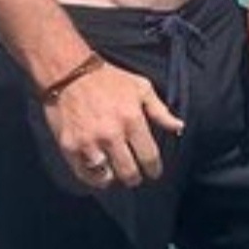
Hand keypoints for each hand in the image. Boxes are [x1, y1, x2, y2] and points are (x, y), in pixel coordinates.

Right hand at [45, 61, 183, 186]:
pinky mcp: (69, 146)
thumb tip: (179, 126)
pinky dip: (92, 176)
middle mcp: (111, 134)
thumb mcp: (140, 87)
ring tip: (114, 171)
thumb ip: (160, 110)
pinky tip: (97, 170)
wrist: (69, 71)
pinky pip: (84, 174)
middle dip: (134, 178)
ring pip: (106, 177)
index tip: (153, 172)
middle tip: (134, 175)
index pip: (149, 157)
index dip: (154, 169)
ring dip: (112, 176)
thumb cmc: (107, 78)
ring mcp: (89, 142)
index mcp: (132, 119)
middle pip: (129, 173)